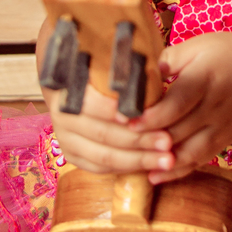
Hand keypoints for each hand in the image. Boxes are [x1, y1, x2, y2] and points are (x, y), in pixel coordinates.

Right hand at [43, 79, 177, 178]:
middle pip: (104, 134)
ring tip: (167, 159)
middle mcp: (62, 116)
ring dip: (139, 159)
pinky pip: (101, 167)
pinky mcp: (72, 155)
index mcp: (69, 88)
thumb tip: (160, 71)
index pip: (94, 103)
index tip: (149, 114)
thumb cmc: (99, 70)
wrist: (71, 86)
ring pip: (105, 156)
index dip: (120, 111)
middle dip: (140, 139)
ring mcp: (65, 138)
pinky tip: (151, 166)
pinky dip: (127, 168)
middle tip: (168, 141)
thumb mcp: (109, 64)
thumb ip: (127, 72)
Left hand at [131, 32, 231, 182]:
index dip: (149, 115)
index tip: (122, 120)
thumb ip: (168, 60)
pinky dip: (177, 171)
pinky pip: (200, 160)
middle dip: (146, 140)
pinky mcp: (226, 139)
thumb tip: (137, 76)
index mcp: (206, 77)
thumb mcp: (200, 45)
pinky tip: (154, 176)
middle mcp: (216, 105)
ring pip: (189, 152)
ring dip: (159, 162)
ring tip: (131, 165)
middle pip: (178, 130)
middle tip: (116, 145)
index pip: (176, 102)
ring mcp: (223, 126)